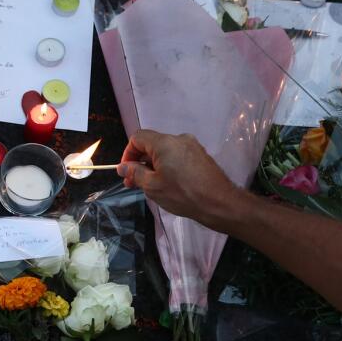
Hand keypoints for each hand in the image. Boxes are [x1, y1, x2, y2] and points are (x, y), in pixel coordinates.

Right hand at [117, 129, 248, 230]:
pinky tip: (170, 184)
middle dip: (140, 162)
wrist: (218, 202)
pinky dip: (168, 166)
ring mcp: (192, 146)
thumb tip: (122, 167)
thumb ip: (134, 173)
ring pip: (165, 152)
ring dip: (154, 166)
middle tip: (135, 183)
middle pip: (151, 144)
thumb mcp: (152, 186)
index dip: (127, 154)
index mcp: (165, 142)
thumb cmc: (182, 194)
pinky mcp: (200, 155)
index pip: (138, 138)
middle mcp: (179, 139)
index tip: (127, 172)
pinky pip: (177, 156)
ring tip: (153, 186)